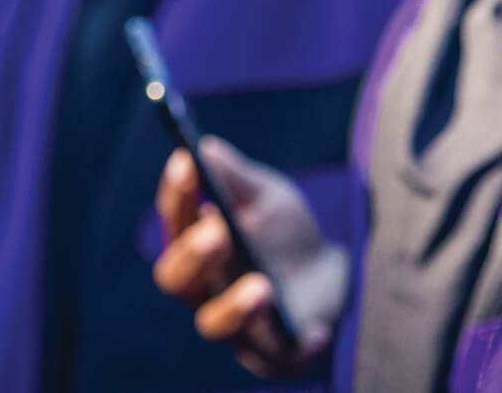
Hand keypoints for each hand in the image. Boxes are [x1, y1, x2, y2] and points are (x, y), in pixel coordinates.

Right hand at [152, 136, 349, 377]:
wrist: (327, 271)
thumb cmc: (282, 231)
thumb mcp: (266, 196)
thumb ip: (237, 177)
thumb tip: (205, 147)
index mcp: (194, 247)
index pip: (174, 223)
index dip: (176, 195)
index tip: (185, 162)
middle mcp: (203, 289)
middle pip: (178, 280)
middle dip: (192, 255)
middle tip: (216, 228)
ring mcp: (235, 324)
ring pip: (215, 325)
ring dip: (235, 306)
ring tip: (261, 285)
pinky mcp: (272, 352)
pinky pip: (276, 355)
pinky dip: (295, 345)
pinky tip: (313, 332)